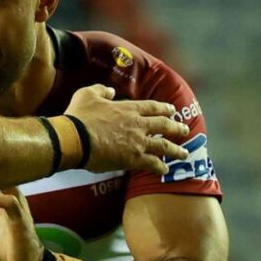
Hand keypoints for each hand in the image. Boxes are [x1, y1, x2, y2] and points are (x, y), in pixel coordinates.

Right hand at [64, 84, 189, 174]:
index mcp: (129, 108)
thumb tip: (111, 91)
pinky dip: (160, 167)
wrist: (75, 138)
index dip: (164, 108)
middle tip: (185, 130)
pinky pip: (152, 164)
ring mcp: (138, 143)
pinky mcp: (133, 159)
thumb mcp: (87, 95)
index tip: (172, 110)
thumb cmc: (80, 116)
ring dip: (176, 150)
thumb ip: (101, 90)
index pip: (152, 107)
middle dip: (176, 128)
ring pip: (164, 146)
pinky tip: (165, 170)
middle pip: (164, 126)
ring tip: (184, 153)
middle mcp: (138, 125)